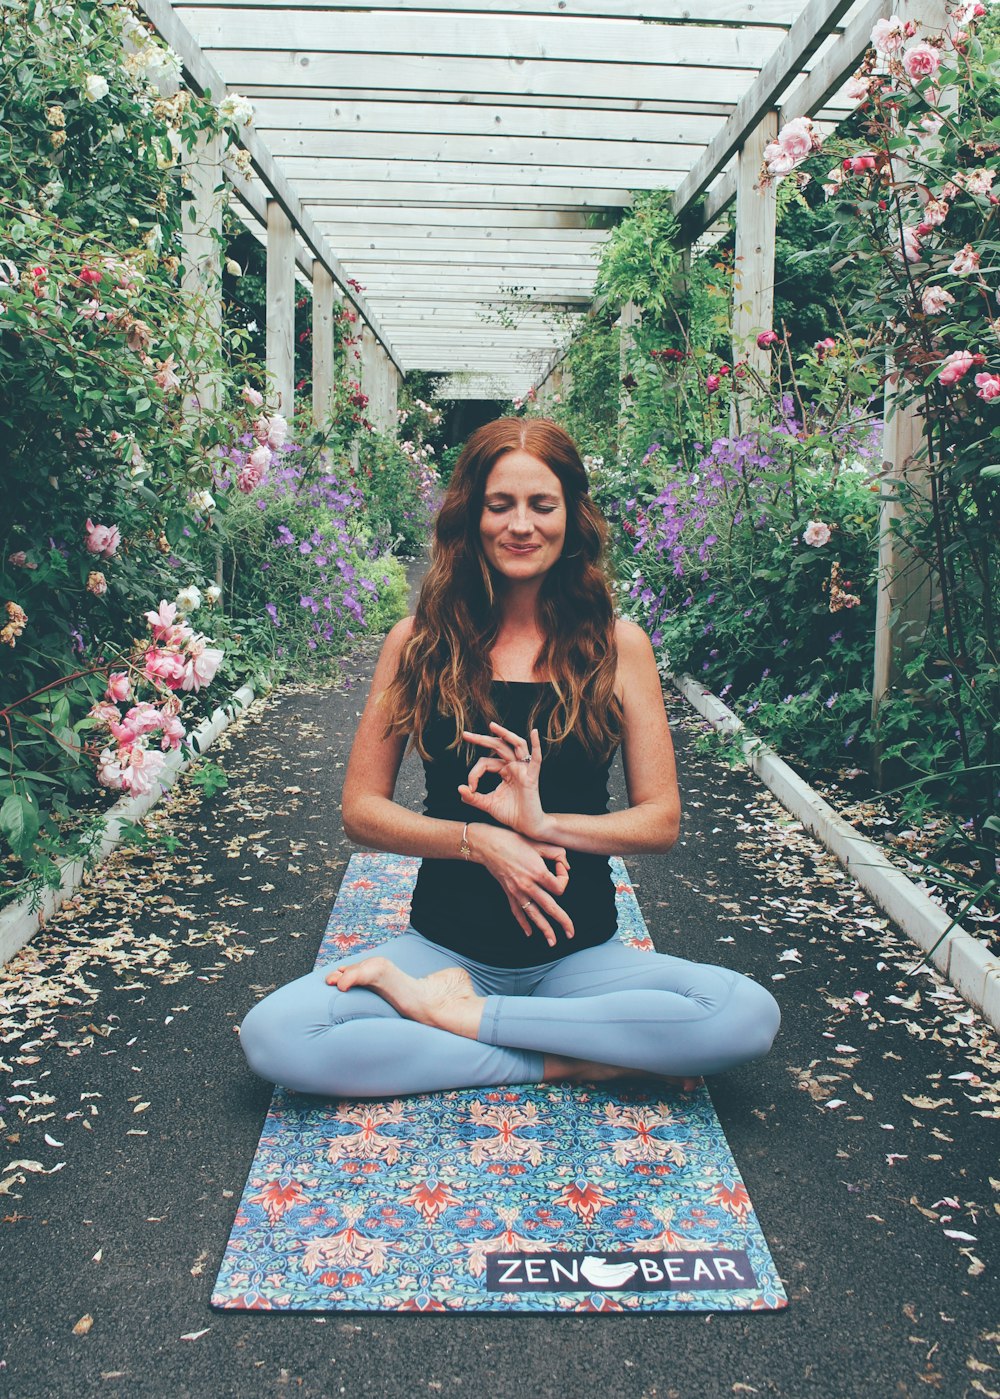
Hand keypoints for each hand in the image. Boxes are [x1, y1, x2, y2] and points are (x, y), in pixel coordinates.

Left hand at [459, 722, 548, 839]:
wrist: (527, 827)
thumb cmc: (511, 814)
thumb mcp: (487, 804)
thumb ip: (473, 797)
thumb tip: (459, 788)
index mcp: (504, 770)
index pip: (485, 762)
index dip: (474, 773)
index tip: (470, 789)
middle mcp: (514, 766)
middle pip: (498, 746)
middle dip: (481, 739)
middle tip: (466, 735)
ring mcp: (524, 770)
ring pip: (516, 745)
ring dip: (505, 734)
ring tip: (492, 726)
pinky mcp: (532, 777)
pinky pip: (536, 758)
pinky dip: (536, 745)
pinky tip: (534, 732)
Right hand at [469, 823, 573, 947]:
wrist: (488, 845)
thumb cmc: (513, 841)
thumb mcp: (538, 843)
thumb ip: (556, 853)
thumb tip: (567, 865)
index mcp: (537, 872)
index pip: (559, 886)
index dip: (565, 878)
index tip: (561, 867)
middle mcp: (528, 885)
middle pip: (550, 908)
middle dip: (563, 922)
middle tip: (571, 933)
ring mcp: (517, 892)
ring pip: (534, 915)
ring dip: (545, 929)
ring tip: (553, 942)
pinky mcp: (509, 893)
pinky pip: (517, 912)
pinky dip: (523, 924)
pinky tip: (529, 933)